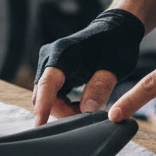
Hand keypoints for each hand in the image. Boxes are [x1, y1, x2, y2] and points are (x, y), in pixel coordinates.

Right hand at [33, 9, 143, 125]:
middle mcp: (50, 57)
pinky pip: (51, 92)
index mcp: (62, 54)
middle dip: (61, 111)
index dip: (43, 107)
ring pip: (46, 95)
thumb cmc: (115, 46)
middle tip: (86, 115)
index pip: (47, 85)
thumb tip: (87, 110)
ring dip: (63, 107)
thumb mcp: (112, 68)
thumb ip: (99, 88)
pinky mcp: (53, 68)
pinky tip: (80, 102)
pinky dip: (63, 102)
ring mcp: (49, 62)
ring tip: (87, 107)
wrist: (115, 29)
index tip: (39, 126)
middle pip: (43, 94)